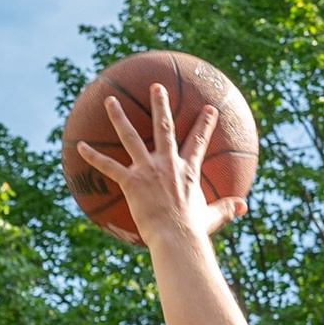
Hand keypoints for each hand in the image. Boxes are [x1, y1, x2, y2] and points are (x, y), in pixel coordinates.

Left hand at [75, 82, 249, 245]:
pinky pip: (108, 166)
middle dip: (160, 104)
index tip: (209, 109)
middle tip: (156, 86)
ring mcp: (148, 170)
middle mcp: (167, 163)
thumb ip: (226, 208)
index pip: (198, 141)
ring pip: (130, 137)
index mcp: (187, 170)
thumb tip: (245, 207)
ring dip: (119, 117)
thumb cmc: (193, 231)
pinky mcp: (131, 182)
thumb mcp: (212, 217)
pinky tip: (79, 146)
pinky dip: (93, 156)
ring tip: (110, 100)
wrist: (177, 238)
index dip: (205, 124)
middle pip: (164, 127)